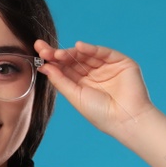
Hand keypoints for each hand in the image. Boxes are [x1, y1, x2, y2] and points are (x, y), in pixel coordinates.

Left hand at [35, 39, 154, 133]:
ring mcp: (107, 67)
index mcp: (82, 83)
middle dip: (58, 54)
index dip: (52, 61)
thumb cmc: (100, 113)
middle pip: (73, 59)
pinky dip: (91, 49)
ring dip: (72, 52)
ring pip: (86, 54)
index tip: (39, 54)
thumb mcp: (75, 96)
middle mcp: (93, 73)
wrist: (126, 119)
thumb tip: (44, 66)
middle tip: (43, 50)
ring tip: (58, 53)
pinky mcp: (121, 62)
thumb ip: (60, 80)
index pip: (64, 68)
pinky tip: (79, 47)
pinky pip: (104, 52)